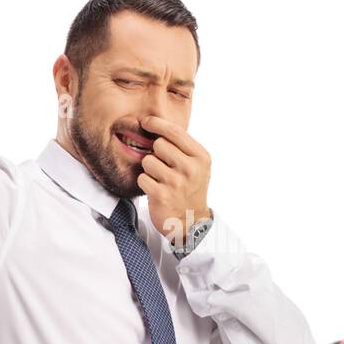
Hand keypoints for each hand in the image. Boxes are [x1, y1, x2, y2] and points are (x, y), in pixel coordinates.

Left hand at [136, 115, 212, 246]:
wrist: (191, 222)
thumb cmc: (191, 189)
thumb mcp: (197, 165)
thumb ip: (182, 146)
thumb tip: (155, 124)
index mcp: (201, 157)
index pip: (174, 131)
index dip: (156, 123)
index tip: (146, 121)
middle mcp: (190, 168)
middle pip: (158, 144)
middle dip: (156, 153)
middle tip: (163, 166)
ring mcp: (176, 182)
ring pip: (148, 160)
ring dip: (150, 170)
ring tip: (161, 179)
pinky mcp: (162, 195)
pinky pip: (142, 177)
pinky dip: (145, 183)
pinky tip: (156, 189)